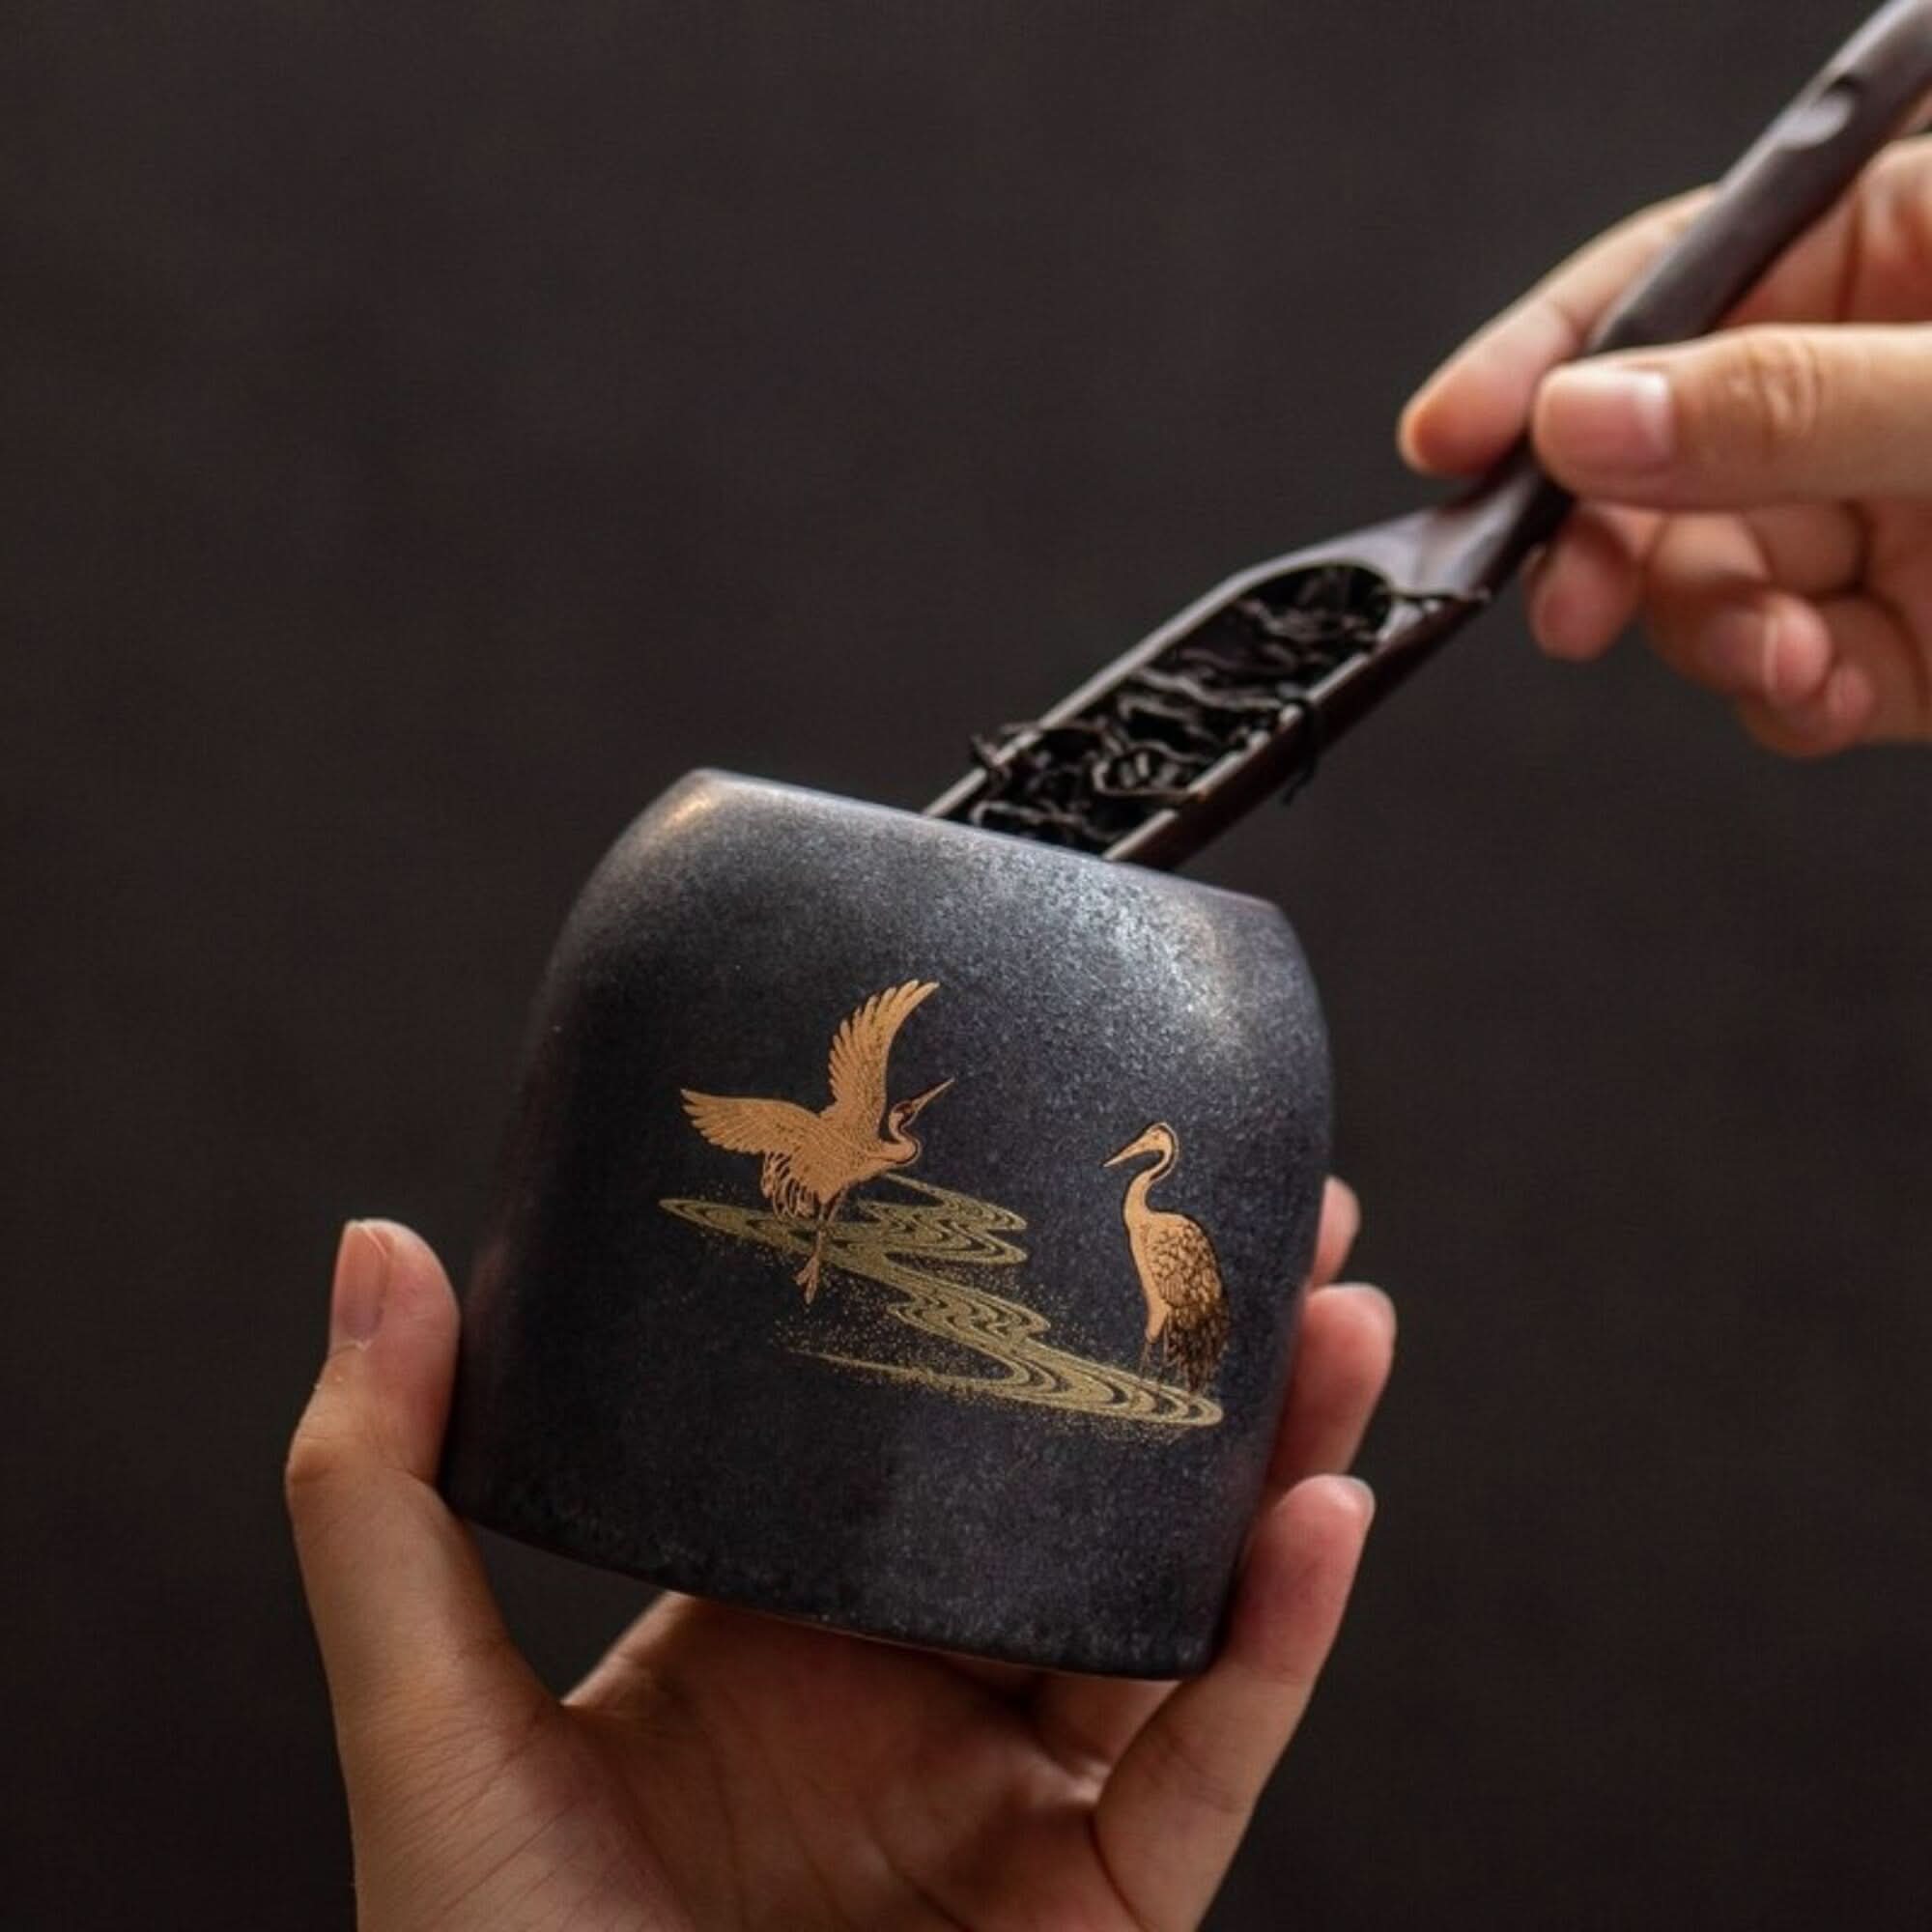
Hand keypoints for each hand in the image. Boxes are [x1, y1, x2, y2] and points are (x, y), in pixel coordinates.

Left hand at [286, 1181, 1392, 1931]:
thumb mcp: (428, 1721)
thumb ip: (380, 1494)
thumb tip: (378, 1247)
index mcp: (788, 1622)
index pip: (926, 1431)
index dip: (1012, 1310)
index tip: (1076, 1182)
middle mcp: (920, 1691)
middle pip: (1093, 1497)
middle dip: (1198, 1366)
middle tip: (1283, 1225)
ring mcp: (1017, 1802)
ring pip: (1186, 1607)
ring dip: (1281, 1464)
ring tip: (1347, 1324)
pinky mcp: (1098, 1917)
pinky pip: (1205, 1769)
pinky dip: (1277, 1648)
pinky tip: (1325, 1520)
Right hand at [1401, 136, 1931, 756]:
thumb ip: (1786, 405)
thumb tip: (1586, 418)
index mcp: (1897, 247)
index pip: (1670, 284)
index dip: (1542, 357)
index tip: (1448, 434)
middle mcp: (1868, 382)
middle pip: (1660, 456)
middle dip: (1609, 541)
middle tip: (1571, 602)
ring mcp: (1885, 513)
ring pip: (1709, 579)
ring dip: (1710, 636)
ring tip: (1772, 658)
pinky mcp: (1910, 638)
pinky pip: (1788, 673)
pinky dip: (1780, 702)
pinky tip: (1814, 693)